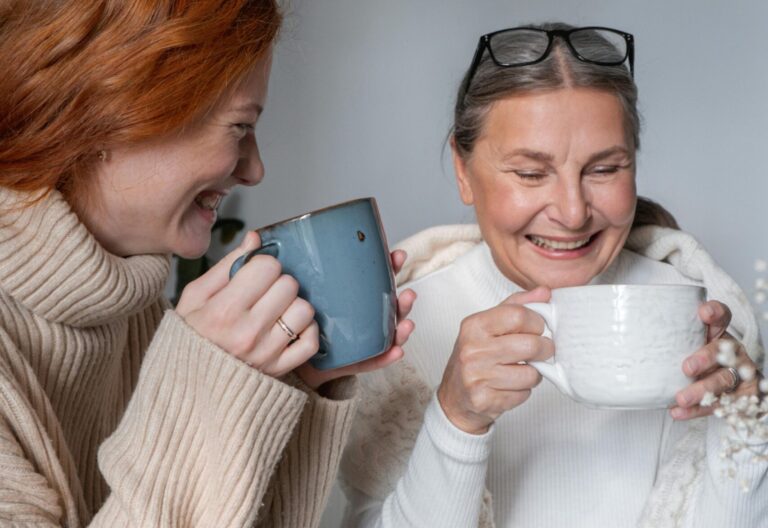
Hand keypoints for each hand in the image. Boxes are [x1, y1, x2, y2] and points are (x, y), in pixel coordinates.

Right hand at [176, 231, 318, 376]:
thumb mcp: (195, 296)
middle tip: (263, 293)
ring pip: (304, 310)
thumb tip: (255, 238)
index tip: (253, 275)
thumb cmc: (190, 336)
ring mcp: (267, 353)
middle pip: (289, 285)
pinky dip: (306, 332)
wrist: (185, 384)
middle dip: (278, 283)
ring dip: (292, 306)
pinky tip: (289, 328)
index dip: (262, 266)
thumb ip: (227, 264)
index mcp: (224, 310)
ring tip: (275, 311)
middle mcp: (248, 332)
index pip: (268, 267)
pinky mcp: (279, 370)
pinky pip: (311, 342)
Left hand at [295, 249, 416, 389]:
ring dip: (402, 329)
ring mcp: (361, 341)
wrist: (284, 352)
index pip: (376, 280)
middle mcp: (362, 318)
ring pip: (388, 334)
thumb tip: (258, 234)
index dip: (390, 268)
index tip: (397, 256)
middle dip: (403, 301)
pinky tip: (396, 352)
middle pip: (390, 308)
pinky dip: (387, 357)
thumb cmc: (293, 315)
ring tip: (407, 324)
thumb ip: (291, 267)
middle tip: (408, 294)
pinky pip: (373, 360)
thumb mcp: (295, 289)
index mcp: (353, 297)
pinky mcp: (353, 362)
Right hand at [437, 287, 553, 434]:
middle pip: (530, 345)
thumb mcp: (489, 325)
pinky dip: (523, 391)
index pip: (519, 315)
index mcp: (474, 325)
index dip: (537, 322)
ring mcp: (476, 376)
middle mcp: (472, 349)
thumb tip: (545, 292)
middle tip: (542, 350)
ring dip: (534, 373)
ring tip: (522, 370)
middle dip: (545, 349)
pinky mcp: (484, 399)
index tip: (538, 328)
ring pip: (531, 373)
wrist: (455, 396)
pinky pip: (523, 394)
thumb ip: (516, 306)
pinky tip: (510, 386)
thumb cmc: (476, 356)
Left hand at [671, 300, 760, 419]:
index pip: (721, 317)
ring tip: (681, 398)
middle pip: (722, 351)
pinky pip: (720, 405)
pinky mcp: (740, 396)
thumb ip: (665, 340)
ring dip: (701, 390)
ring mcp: (737, 374)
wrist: (725, 390)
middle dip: (705, 358)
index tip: (704, 312)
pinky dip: (697, 410)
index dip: (715, 312)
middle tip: (687, 368)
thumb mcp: (682, 347)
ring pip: (723, 380)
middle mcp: (730, 352)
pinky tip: (679, 412)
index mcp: (718, 334)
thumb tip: (622, 340)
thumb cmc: (694, 360)